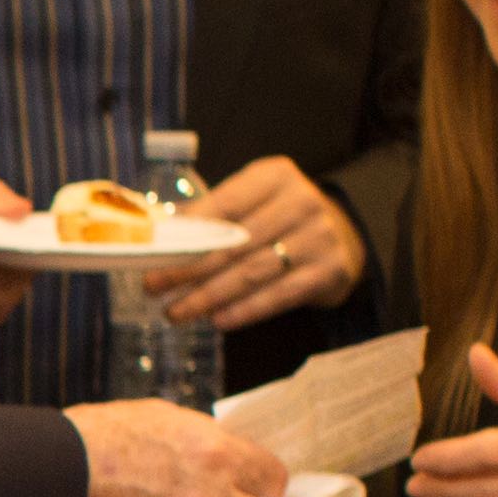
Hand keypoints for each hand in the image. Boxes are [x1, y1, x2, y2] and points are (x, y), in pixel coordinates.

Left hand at [140, 155, 365, 332]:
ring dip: (209, 296)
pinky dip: (244, 310)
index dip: (187, 231)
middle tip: (154, 288)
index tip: (154, 255)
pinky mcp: (329, 271)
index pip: (224, 204)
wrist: (343, 236)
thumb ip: (212, 215)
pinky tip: (218, 320)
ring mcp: (319, 237)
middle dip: (189, 270)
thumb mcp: (253, 202)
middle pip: (235, 243)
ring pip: (253, 272)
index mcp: (275, 176)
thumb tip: (160, 236)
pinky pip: (279, 295)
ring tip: (177, 312)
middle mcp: (301, 202)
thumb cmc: (280, 218)